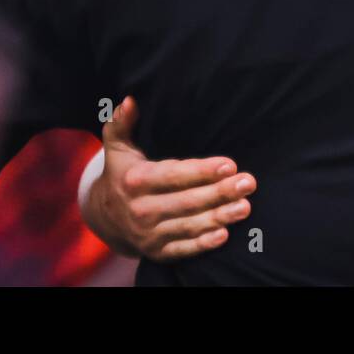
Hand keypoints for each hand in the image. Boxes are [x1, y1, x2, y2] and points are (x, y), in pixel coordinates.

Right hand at [86, 96, 256, 260]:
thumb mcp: (118, 147)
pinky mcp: (156, 253)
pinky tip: (224, 234)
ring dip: (219, 217)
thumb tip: (130, 100)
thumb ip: (122, 123)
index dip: (201, 171)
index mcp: (135, 181)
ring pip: (189, 226)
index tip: (229, 164)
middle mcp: (141, 210)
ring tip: (245, 206)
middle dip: (220, 193)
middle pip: (187, 202)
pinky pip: (183, 250)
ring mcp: (148, 234)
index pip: (173, 176)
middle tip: (248, 182)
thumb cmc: (122, 173)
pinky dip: (203, 245)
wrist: (104, 217)